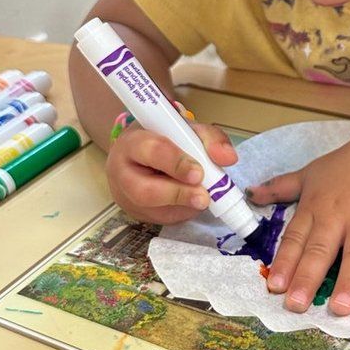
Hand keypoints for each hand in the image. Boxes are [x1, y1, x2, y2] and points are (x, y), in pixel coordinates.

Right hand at [107, 121, 237, 224]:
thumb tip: (228, 158)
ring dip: (183, 206)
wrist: (140, 153)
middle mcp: (121, 172)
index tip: (199, 173)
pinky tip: (191, 202)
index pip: (151, 152)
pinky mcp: (135, 214)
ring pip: (152, 211)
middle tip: (204, 197)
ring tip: (203, 198)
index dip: (176, 163)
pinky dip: (182, 212)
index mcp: (132, 142)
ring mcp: (125, 197)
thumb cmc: (164, 138)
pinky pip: (161, 219)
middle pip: (144, 191)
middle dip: (178, 195)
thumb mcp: (186, 129)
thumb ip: (210, 138)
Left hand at [248, 124, 349, 315]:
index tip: (273, 286)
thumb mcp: (312, 172)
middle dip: (307, 277)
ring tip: (342, 309)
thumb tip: (250, 194)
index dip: (284, 262)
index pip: (296, 238)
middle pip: (321, 250)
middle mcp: (339, 217)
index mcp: (316, 208)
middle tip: (295, 305)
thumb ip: (281, 187)